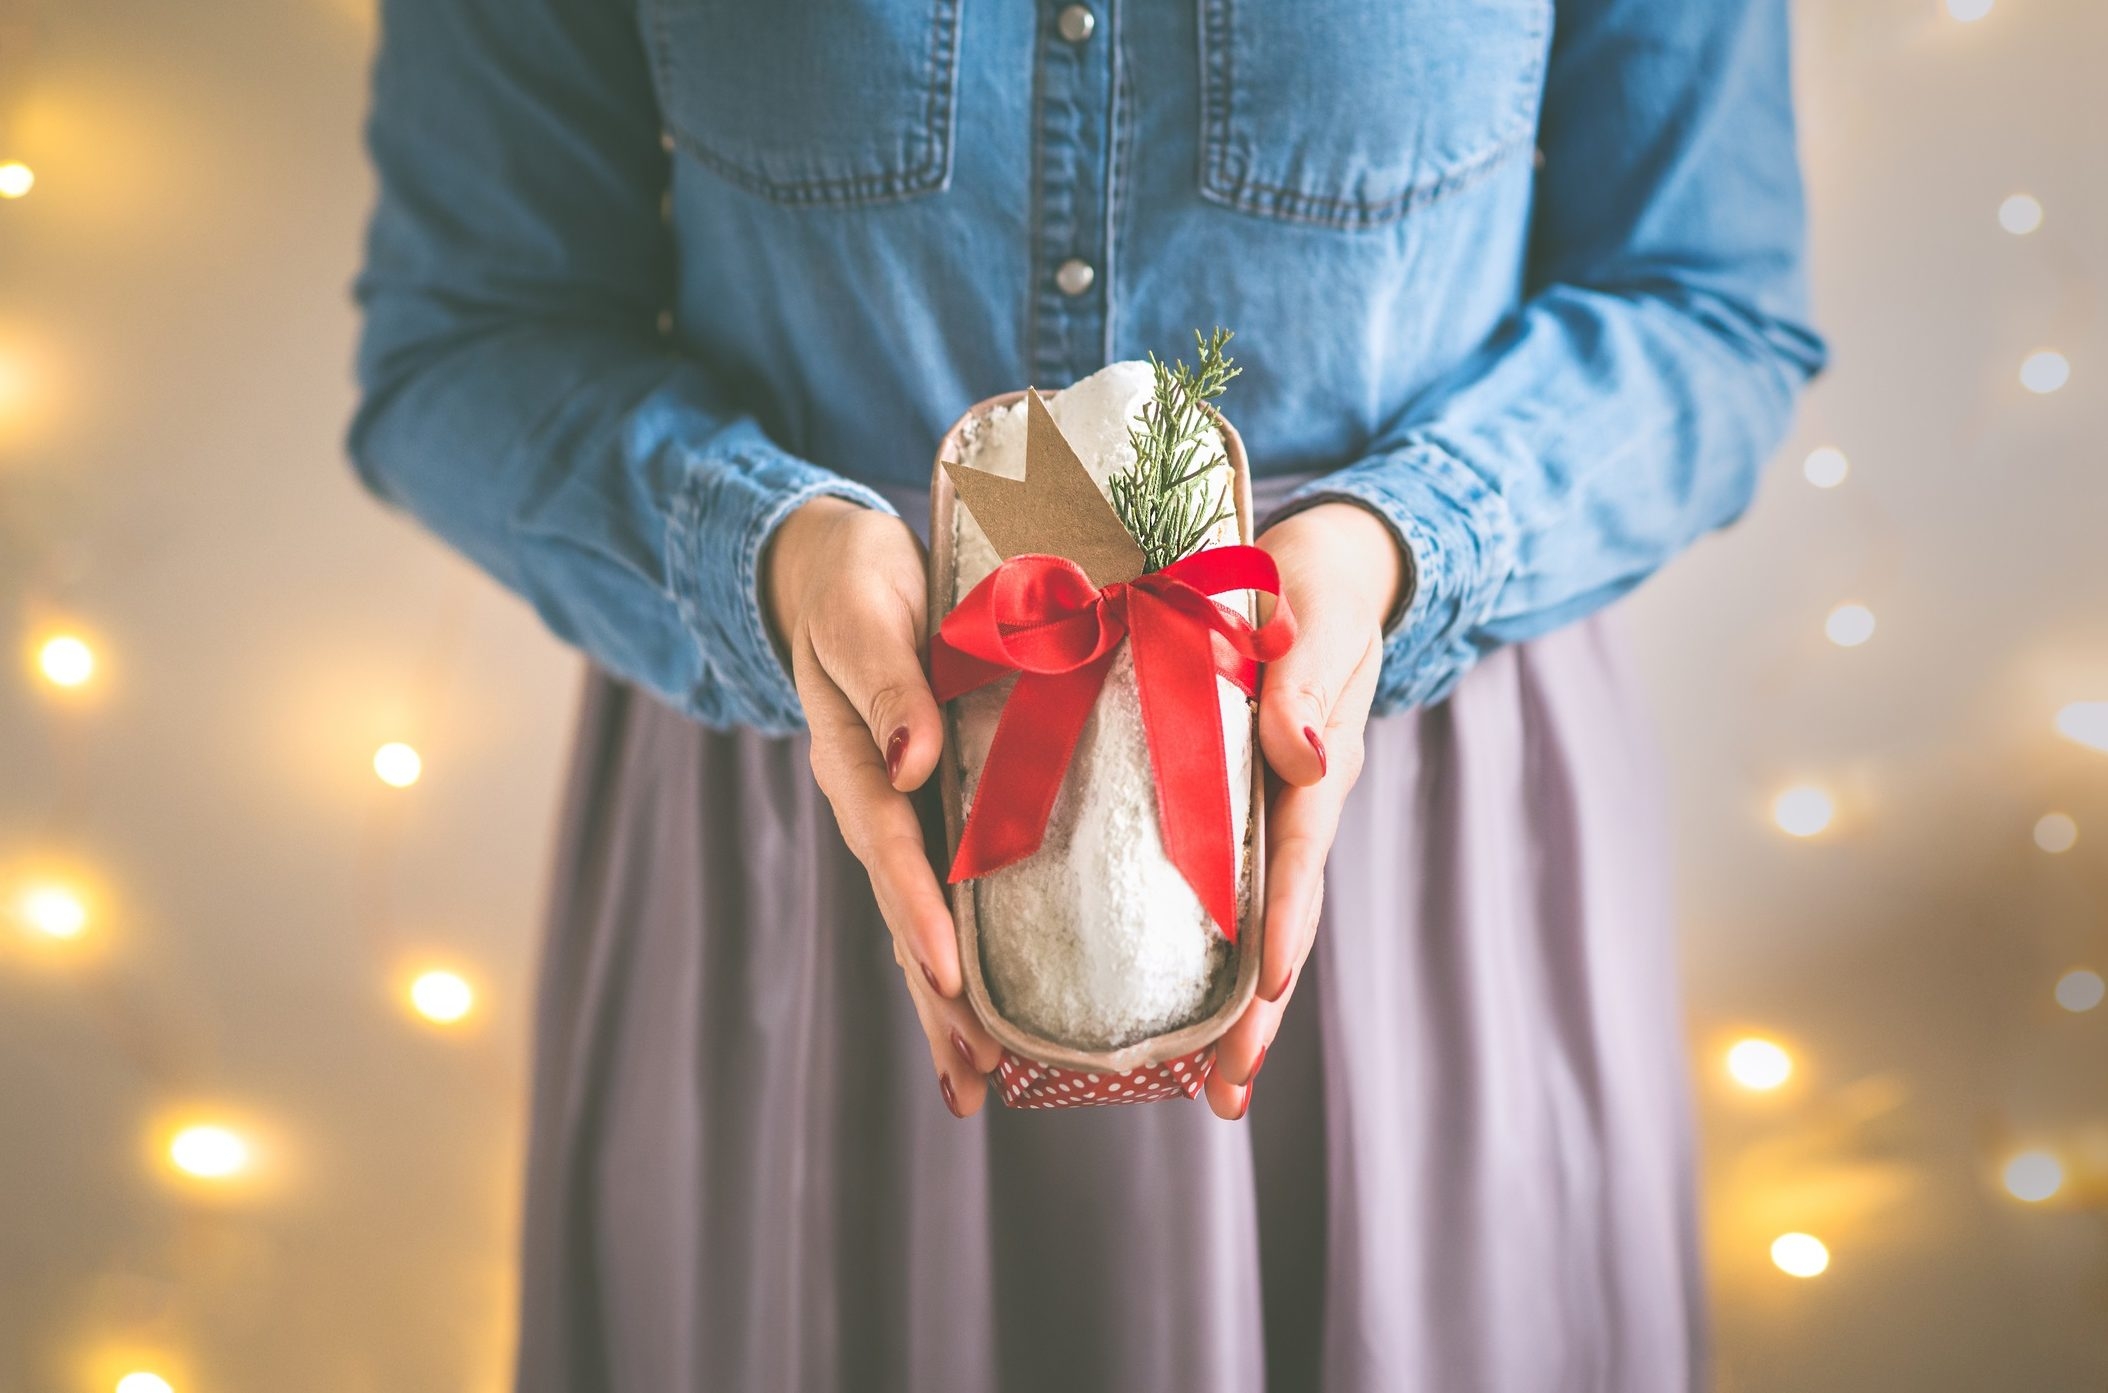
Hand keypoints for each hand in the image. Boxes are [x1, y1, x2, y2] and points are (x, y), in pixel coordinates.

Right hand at [765, 497, 1003, 1117]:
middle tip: (975, 1073)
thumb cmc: (855, 582)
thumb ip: (887, 683)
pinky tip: (998, 1013)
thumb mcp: (865, 614)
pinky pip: (954, 889)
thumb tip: (914, 764)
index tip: (950, 975)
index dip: (919, 908)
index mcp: (856, 757)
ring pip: (927, 918)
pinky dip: (971, 955)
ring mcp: (906, 813)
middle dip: (938, 996)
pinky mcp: (937, 810)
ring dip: (951, 1002)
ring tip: (982, 1081)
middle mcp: (879, 801)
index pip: (889, 843)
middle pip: (907, 911)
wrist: (840, 569)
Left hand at [1205, 502, 1403, 1118]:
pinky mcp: (1234, 805)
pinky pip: (1220, 886)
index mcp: (1319, 757)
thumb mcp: (1319, 606)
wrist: (1328, 559)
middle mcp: (1297, 799)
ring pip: (1252, 917)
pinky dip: (1201, 950)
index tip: (1268, 983)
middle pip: (1282, 915)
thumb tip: (1305, 753)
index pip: (1302, 849)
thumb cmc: (1322, 575)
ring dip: (1235, 1003)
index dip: (1285, 915)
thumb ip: (1307, 674)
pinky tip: (1164, 1004)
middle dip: (1260, 1007)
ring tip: (1209, 1087)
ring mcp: (1269, 811)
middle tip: (1230, 1089)